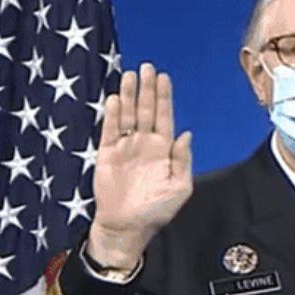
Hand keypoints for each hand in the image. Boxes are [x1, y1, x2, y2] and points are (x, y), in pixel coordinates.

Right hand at [87, 63, 192, 268]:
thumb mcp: (180, 187)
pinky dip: (112, 114)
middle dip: (147, 89)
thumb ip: (184, 160)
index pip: (164, 116)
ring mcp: (126, 147)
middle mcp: (145, 143)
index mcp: (164, 149)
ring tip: (129, 75)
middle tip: (147, 67)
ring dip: (128, 95)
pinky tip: (113, 98)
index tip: (164, 77)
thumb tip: (187, 134)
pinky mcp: (107, 154)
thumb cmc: (157, 210)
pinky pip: (110, 130)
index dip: (164, 97)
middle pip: (146, 109)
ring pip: (127, 115)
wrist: (127, 227)